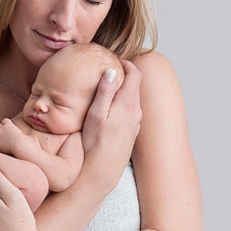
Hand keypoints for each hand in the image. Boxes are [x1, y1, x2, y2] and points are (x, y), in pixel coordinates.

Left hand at [0, 118, 22, 153]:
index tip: (7, 129)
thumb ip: (15, 130)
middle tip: (1, 135)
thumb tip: (17, 132)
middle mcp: (2, 128)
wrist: (20, 146)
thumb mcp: (20, 132)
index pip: (4, 121)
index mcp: (9, 125)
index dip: (4, 125)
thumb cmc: (23, 141)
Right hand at [81, 60, 141, 184]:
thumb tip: (112, 71)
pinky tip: (111, 108)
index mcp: (127, 104)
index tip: (114, 60)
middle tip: (109, 70)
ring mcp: (136, 123)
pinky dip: (124, 103)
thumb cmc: (94, 143)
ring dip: (124, 89)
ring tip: (108, 87)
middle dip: (125, 74)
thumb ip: (105, 91)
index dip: (126, 63)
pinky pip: (132, 110)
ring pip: (133, 98)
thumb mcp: (96, 114)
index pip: (135, 74)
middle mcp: (136, 112)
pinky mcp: (133, 132)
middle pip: (136, 85)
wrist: (102, 171)